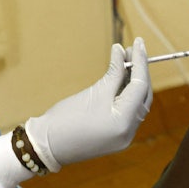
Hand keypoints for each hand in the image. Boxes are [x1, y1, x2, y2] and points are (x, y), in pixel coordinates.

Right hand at [25, 38, 151, 171]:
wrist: (46, 145)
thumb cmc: (66, 119)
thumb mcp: (94, 91)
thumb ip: (114, 71)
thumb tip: (121, 51)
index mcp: (124, 122)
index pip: (140, 86)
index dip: (140, 62)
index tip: (139, 42)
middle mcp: (129, 132)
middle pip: (142, 96)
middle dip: (139, 71)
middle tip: (132, 49)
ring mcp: (123, 137)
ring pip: (136, 103)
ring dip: (133, 82)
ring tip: (126, 60)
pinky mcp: (115, 136)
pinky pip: (127, 111)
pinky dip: (126, 94)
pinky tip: (121, 77)